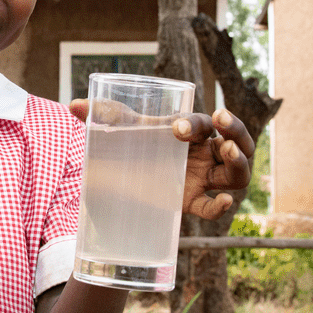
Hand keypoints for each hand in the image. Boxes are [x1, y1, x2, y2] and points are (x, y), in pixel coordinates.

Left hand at [67, 101, 253, 220]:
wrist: (118, 178)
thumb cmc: (126, 145)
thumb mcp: (116, 129)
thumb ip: (99, 115)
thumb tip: (73, 105)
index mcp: (190, 130)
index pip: (203, 123)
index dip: (195, 122)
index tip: (177, 127)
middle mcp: (202, 152)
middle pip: (235, 141)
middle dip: (236, 130)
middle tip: (222, 122)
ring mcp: (202, 178)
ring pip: (236, 172)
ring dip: (239, 161)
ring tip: (227, 153)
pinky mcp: (192, 201)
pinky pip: (213, 206)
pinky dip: (222, 206)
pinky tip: (223, 201)